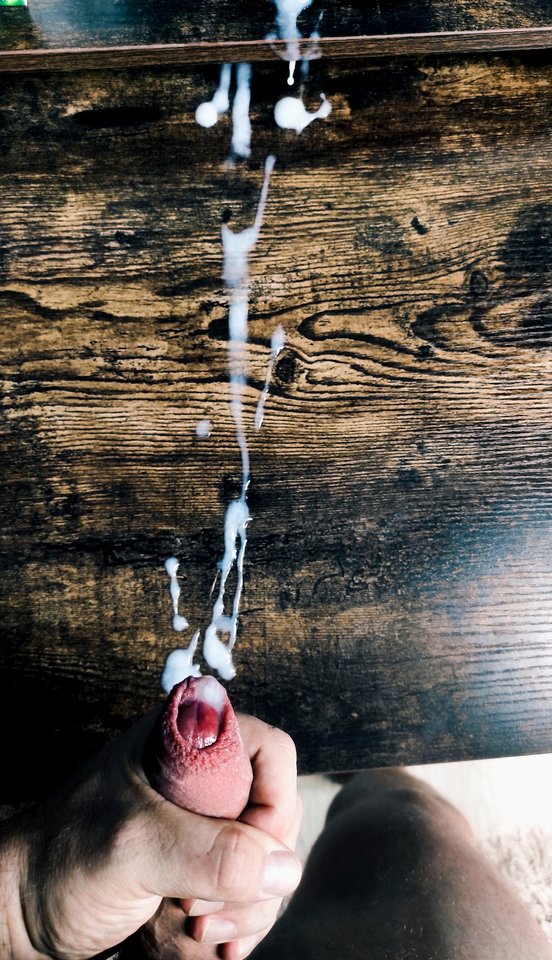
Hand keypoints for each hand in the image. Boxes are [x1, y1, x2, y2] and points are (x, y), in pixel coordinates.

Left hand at [0, 710, 301, 959]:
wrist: (23, 909)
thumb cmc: (62, 860)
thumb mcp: (136, 848)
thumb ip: (210, 853)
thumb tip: (284, 869)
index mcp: (186, 739)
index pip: (268, 751)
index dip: (273, 803)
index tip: (251, 856)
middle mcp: (202, 773)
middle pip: (276, 808)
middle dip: (255, 867)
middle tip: (202, 903)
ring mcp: (203, 818)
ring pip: (268, 854)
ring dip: (247, 902)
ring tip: (198, 926)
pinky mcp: (199, 859)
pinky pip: (249, 884)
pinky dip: (241, 916)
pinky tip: (214, 940)